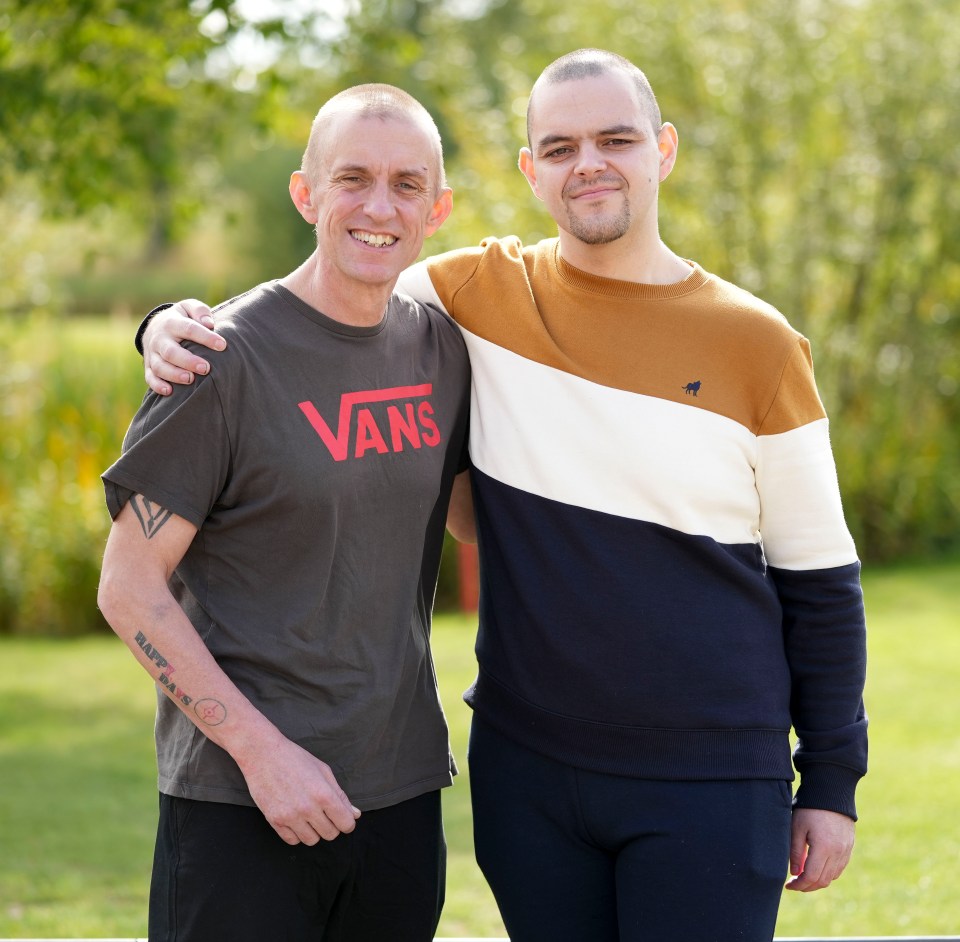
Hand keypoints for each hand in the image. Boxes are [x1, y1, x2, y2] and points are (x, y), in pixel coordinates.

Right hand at [144, 299, 224, 395]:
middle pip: (171, 352)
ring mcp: (152, 354)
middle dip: (188, 361)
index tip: (222, 345)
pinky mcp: (149, 366)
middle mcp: (160, 339)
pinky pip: (150, 377)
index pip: (189, 329)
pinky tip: (170, 391)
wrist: (155, 326)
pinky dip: (158, 385)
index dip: (205, 337)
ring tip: (190, 379)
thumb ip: (200, 311)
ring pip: (159, 366)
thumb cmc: (181, 318)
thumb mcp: (188, 308)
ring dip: (174, 374)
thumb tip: (209, 324)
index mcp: (172, 322)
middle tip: (206, 368)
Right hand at [238, 735, 361, 845]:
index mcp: (323, 794)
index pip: (345, 823)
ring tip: (309, 816)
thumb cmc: (295, 758)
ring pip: (312, 841)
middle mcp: (308, 808)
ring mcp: (290, 816)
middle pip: (330, 834)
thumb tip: (355, 814)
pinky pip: (292, 841)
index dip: (348, 822)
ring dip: (314, 831)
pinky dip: (297, 834)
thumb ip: (340, 795)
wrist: (263, 754)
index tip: (343, 817)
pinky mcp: (274, 821)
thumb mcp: (323, 771)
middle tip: (325, 813)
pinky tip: (296, 820)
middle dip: (332, 826)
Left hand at [785, 807, 854, 891]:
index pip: (811, 876)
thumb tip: (795, 873)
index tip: (788, 885)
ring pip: (832, 876)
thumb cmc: (809, 808)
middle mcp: (838, 852)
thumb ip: (795, 852)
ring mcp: (846, 850)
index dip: (799, 885)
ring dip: (818, 880)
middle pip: (823, 880)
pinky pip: (839, 867)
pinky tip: (816, 868)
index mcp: (824, 847)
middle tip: (794, 883)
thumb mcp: (797, 827)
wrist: (831, 792)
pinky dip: (828, 872)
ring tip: (803, 876)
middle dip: (807, 886)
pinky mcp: (849, 847)